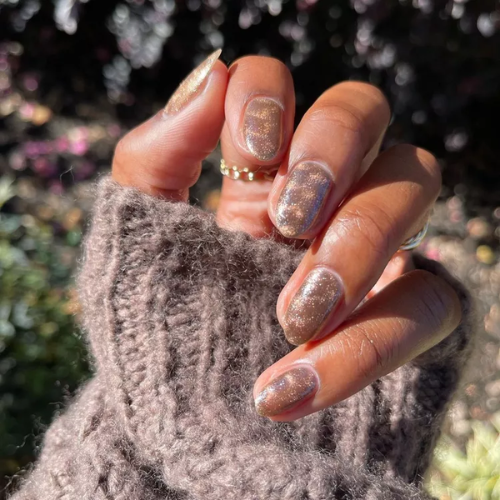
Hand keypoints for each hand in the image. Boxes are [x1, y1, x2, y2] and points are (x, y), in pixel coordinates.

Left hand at [112, 51, 460, 421]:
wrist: (181, 422)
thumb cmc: (155, 327)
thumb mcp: (134, 240)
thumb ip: (155, 160)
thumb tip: (210, 75)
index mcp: (251, 171)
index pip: (274, 84)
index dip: (271, 96)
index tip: (255, 152)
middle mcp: (318, 191)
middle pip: (364, 110)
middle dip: (332, 154)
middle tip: (289, 223)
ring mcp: (371, 241)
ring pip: (413, 184)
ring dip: (354, 247)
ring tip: (292, 318)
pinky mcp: (405, 308)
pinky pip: (426, 302)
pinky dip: (366, 345)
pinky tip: (298, 387)